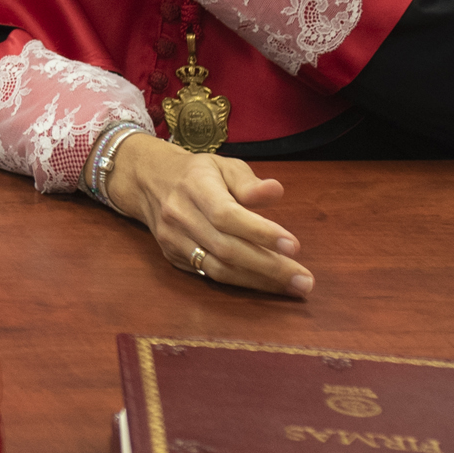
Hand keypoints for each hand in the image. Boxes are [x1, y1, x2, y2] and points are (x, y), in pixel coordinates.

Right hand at [108, 137, 310, 295]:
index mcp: (194, 186)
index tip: (293, 245)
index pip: (226, 214)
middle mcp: (180, 215)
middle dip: (269, 267)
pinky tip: (267, 284)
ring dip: (258, 281)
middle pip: (226, 248)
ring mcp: (173, 239)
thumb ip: (249, 181)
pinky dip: (241, 282)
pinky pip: (209, 275)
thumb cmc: (196, 173)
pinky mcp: (173, 257)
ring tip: (293, 288)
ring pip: (217, 268)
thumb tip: (275, 192)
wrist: (148, 181)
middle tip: (305, 280)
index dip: (260, 232)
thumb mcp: (223, 165)